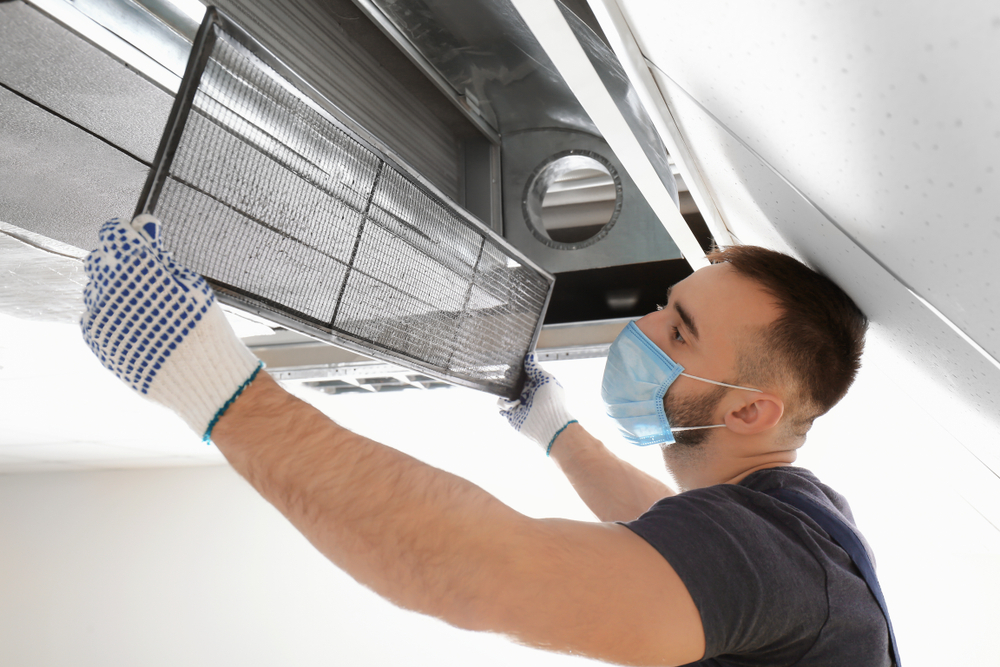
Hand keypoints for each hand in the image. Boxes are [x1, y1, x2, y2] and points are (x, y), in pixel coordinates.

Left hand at [81, 215, 262, 439]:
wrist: (202, 378)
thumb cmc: (203, 328)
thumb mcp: (190, 282)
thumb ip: (158, 252)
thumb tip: (142, 224)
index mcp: (135, 267)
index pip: (113, 233)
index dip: (130, 234)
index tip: (144, 241)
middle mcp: (109, 288)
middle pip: (100, 259)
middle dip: (119, 261)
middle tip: (147, 277)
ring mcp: (99, 316)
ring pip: (95, 288)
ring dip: (114, 290)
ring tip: (146, 307)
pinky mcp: (97, 340)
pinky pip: (94, 316)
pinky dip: (111, 315)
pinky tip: (138, 325)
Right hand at [498, 354, 576, 454]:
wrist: (548, 424)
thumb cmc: (551, 400)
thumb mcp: (545, 378)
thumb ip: (535, 368)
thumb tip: (530, 354)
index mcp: (536, 384)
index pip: (523, 373)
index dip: (517, 368)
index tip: (511, 363)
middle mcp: (527, 393)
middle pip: (512, 382)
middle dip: (507, 379)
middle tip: (506, 378)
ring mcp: (519, 404)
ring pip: (504, 393)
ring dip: (506, 393)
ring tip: (515, 399)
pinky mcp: (512, 415)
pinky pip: (501, 405)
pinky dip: (503, 404)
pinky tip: (513, 405)